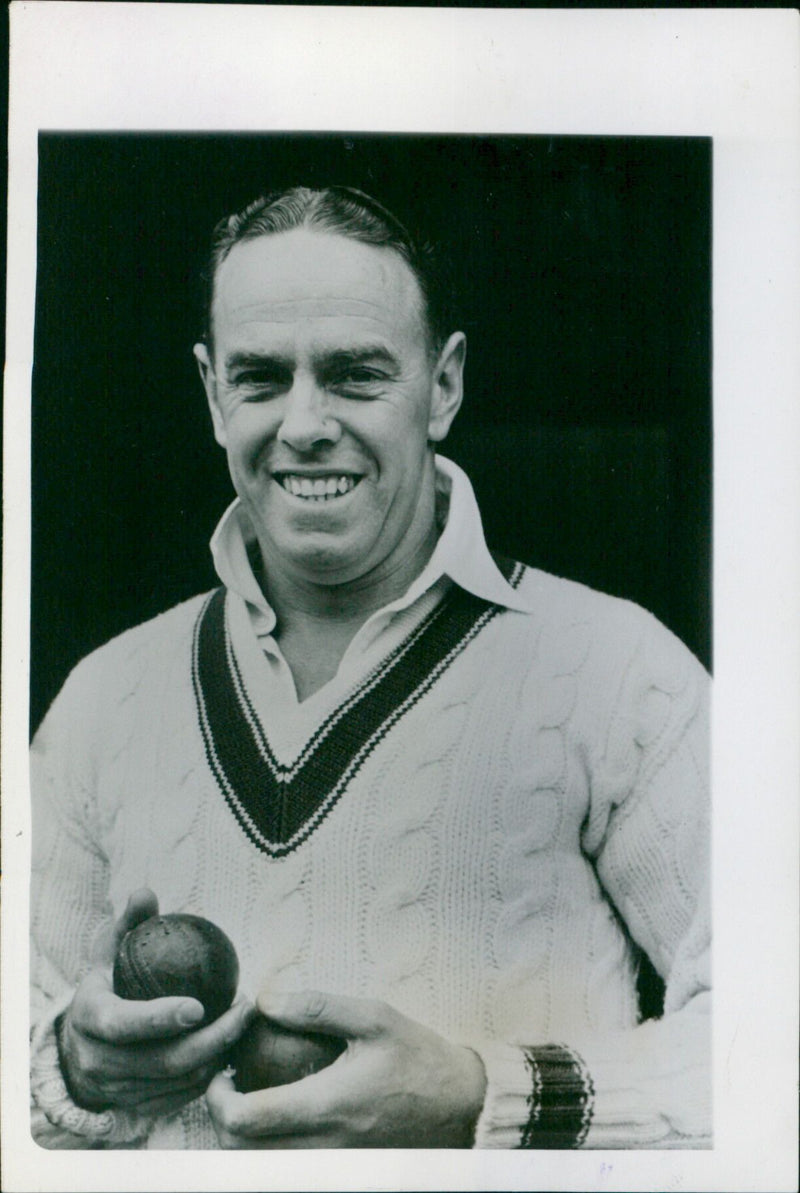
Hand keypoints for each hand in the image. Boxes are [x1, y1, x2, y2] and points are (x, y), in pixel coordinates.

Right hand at [58, 889, 253, 1116]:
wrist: (78, 1048)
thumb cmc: (106, 988)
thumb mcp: (109, 954)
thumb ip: (129, 924)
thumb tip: (146, 892)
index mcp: (90, 1019)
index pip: (124, 1024)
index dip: (159, 1018)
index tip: (199, 1005)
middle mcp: (99, 1061)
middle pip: (163, 1060)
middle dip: (213, 1038)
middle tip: (246, 1008)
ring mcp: (118, 1089)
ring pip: (178, 1081)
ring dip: (219, 1054)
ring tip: (244, 1022)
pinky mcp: (138, 1107)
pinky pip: (182, 1096)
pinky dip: (210, 1074)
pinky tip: (232, 1046)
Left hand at [206, 989, 486, 1147]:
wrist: (461, 1106)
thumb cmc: (417, 1057)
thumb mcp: (374, 1017)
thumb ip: (317, 1007)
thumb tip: (266, 999)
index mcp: (326, 1106)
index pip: (245, 1119)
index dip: (217, 1097)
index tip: (222, 1071)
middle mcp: (322, 1146)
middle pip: (241, 1153)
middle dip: (221, 1119)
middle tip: (229, 1084)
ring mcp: (331, 1165)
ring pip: (260, 1167)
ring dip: (242, 1137)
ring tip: (250, 1098)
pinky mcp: (340, 1172)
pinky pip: (286, 1170)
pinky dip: (267, 1149)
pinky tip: (279, 1117)